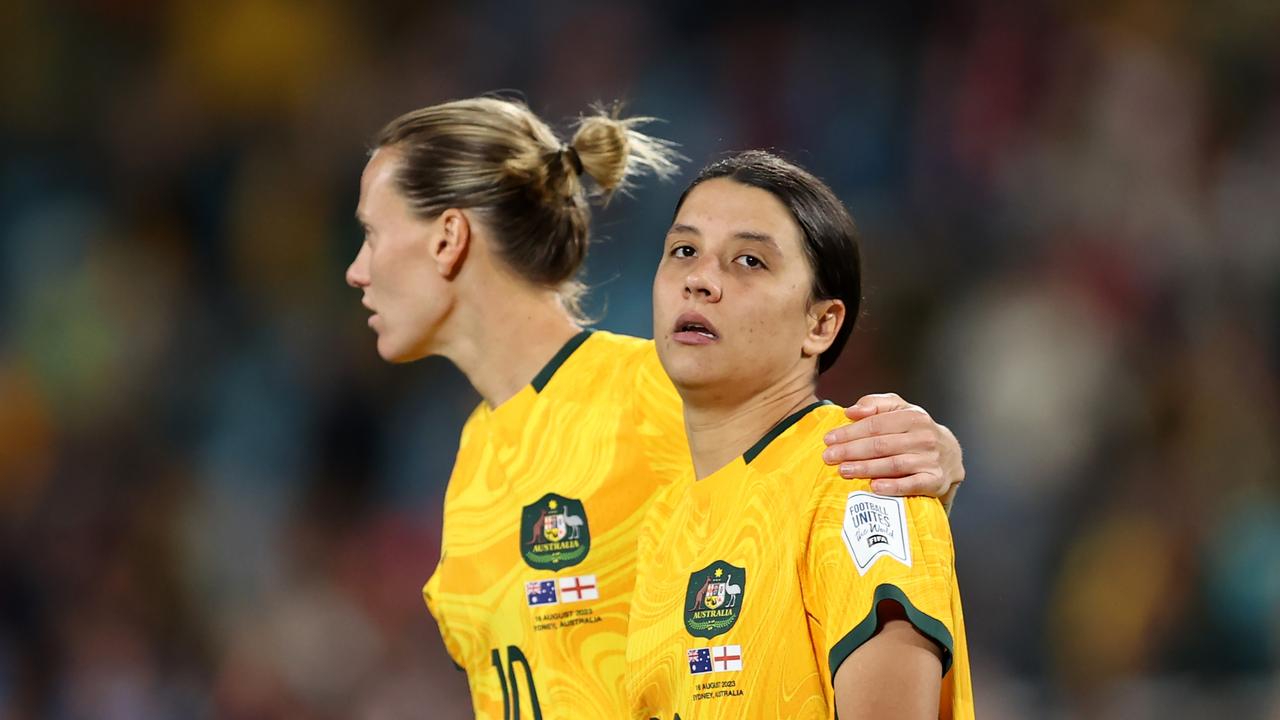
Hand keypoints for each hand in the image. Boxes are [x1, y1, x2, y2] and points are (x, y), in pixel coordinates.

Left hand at [822, 393, 964, 506]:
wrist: (950, 455)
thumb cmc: (916, 431)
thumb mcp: (901, 410)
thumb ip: (876, 404)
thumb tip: (851, 410)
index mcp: (913, 417)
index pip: (876, 424)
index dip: (850, 432)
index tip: (829, 439)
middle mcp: (923, 437)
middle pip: (881, 445)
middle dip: (851, 451)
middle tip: (829, 457)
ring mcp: (931, 459)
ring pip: (893, 464)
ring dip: (865, 468)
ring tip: (843, 470)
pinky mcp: (935, 480)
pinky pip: (912, 484)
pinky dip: (893, 486)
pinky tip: (874, 487)